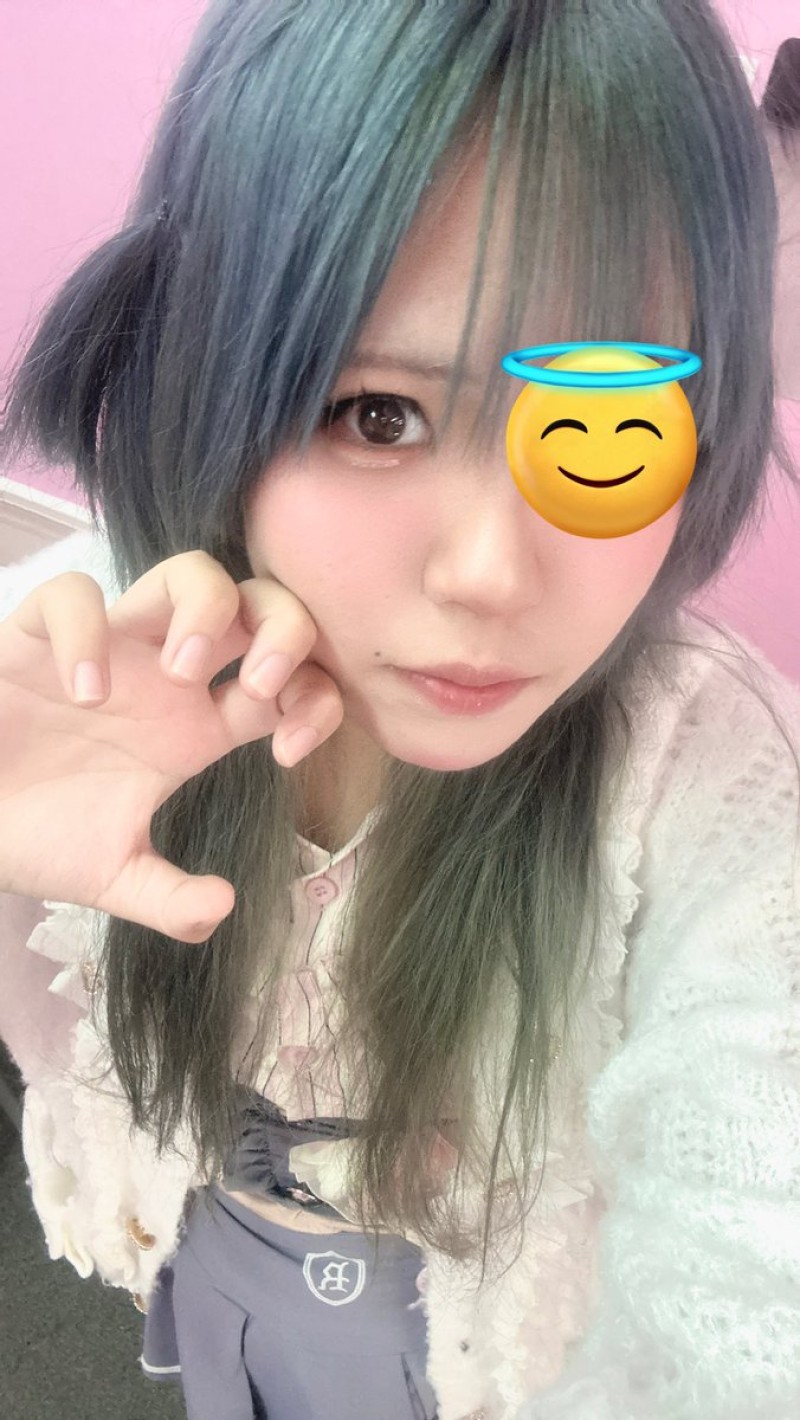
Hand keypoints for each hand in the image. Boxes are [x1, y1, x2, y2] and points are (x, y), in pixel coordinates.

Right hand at [0, 551, 343, 941]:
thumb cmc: (35, 834)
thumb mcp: (112, 876)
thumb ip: (170, 899)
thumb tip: (222, 908)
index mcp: (199, 727)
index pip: (294, 684)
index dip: (315, 703)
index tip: (288, 753)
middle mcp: (168, 677)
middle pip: (262, 607)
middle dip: (284, 632)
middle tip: (258, 687)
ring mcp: (112, 648)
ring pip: (189, 572)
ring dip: (206, 609)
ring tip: (179, 672)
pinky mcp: (40, 635)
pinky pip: (73, 594)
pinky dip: (86, 630)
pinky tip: (84, 689)